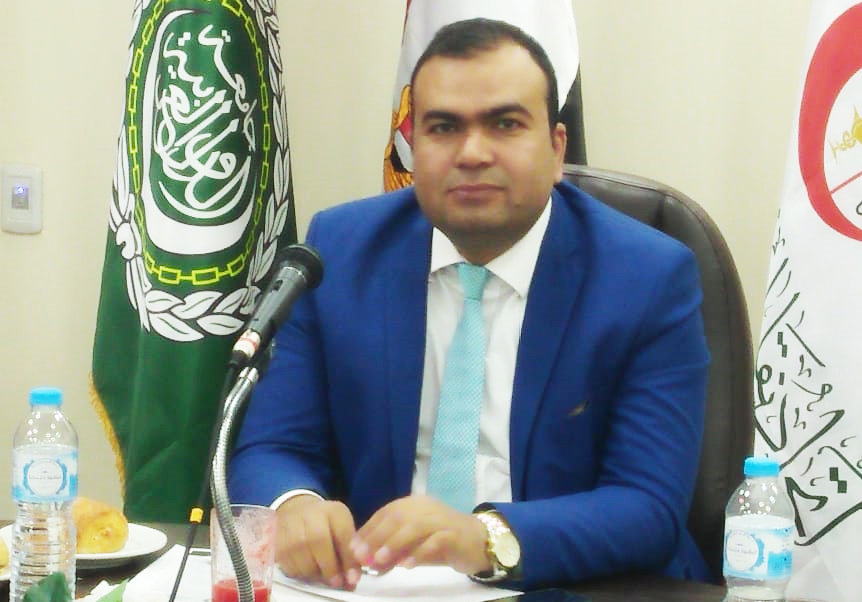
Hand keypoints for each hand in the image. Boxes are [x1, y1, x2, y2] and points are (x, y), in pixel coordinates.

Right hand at [275, 494, 361, 589]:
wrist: (298, 513)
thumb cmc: (325, 525)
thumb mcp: (344, 530)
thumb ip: (352, 549)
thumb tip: (357, 571)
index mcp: (333, 511)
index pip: (342, 532)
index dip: (348, 557)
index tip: (352, 577)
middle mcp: (310, 513)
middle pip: (317, 540)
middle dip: (328, 566)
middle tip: (336, 581)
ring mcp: (289, 525)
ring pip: (300, 552)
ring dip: (313, 572)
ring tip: (321, 574)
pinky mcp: (276, 539)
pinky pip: (287, 562)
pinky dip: (299, 572)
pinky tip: (307, 569)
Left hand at [350, 495, 490, 574]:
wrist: (479, 541)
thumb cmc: (441, 543)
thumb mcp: (413, 547)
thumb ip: (393, 553)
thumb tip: (368, 564)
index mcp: (413, 504)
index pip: (385, 513)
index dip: (368, 530)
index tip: (353, 549)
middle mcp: (426, 507)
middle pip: (397, 517)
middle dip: (377, 537)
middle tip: (363, 557)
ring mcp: (441, 519)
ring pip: (415, 526)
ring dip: (395, 543)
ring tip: (380, 560)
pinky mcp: (454, 533)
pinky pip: (435, 540)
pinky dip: (419, 552)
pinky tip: (407, 566)